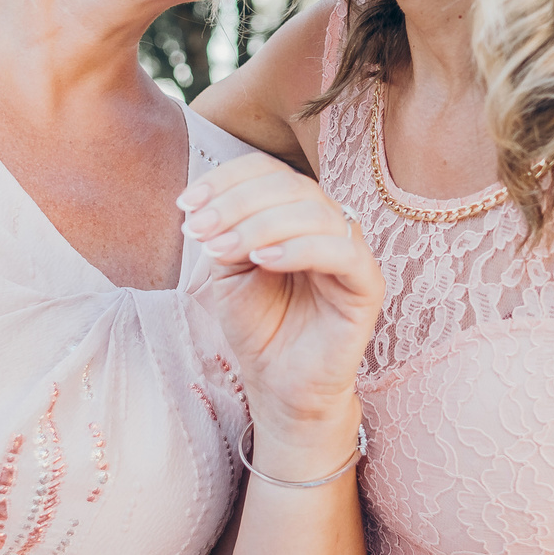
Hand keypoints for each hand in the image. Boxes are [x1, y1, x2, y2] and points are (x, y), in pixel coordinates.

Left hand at [179, 153, 383, 446]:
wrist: (280, 383)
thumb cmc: (258, 325)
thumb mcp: (228, 270)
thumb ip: (225, 232)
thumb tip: (208, 204)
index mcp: (295, 211)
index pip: (268, 171)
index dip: (226, 179)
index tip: (185, 203)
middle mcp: (327, 222)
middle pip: (289, 185)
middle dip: (235, 203)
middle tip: (197, 229)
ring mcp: (351, 250)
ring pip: (313, 212)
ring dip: (258, 224)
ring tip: (220, 249)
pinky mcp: (367, 283)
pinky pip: (340, 250)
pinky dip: (297, 248)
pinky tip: (262, 261)